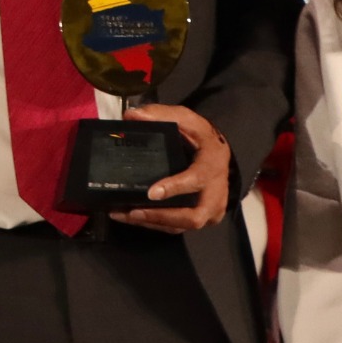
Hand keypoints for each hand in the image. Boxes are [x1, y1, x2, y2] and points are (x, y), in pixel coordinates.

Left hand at [112, 104, 230, 232]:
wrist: (219, 153)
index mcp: (213, 164)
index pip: (197, 180)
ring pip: (183, 225)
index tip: (151, 193)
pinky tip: (132, 218)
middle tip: (131, 212)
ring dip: (152, 223)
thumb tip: (130, 115)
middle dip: (160, 217)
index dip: (175, 188)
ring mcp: (212, 210)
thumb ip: (160, 115)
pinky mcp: (204, 218)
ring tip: (122, 215)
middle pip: (193, 216)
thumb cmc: (200, 136)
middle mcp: (216, 193)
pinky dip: (155, 225)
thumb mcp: (186, 119)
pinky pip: (179, 228)